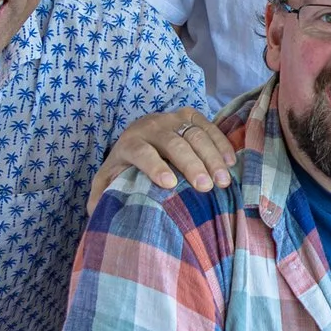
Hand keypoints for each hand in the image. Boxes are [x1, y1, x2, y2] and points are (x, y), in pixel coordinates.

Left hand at [91, 106, 233, 200]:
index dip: (155, 166)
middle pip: (173, 142)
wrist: (137, 134)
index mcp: (129, 143)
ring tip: (222, 181)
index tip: (169, 184)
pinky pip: (208, 126)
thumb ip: (101, 197)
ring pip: (194, 133)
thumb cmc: (125, 166)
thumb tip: (99, 215)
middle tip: (205, 187)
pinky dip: (221, 143)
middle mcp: (151, 126)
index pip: (142, 151)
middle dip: (191, 164)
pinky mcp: (189, 115)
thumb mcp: (107, 181)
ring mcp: (172, 118)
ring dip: (211, 156)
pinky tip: (230, 163)